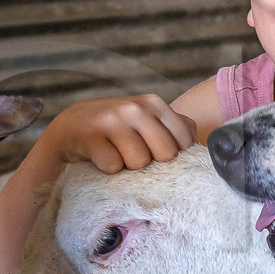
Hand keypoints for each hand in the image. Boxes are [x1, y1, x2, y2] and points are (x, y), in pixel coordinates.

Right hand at [43, 95, 195, 174]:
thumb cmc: (118, 130)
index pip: (183, 143)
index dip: (172, 156)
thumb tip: (204, 150)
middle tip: (133, 154)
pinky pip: (112, 167)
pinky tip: (100, 157)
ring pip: (139, 163)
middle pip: (165, 155)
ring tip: (117, 154)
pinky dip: (107, 170)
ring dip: (127, 167)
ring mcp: (112, 121)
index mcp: (155, 104)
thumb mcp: (148, 121)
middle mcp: (135, 108)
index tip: (154, 153)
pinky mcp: (90, 137)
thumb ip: (177, 129)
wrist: (70, 127)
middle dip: (151, 163)